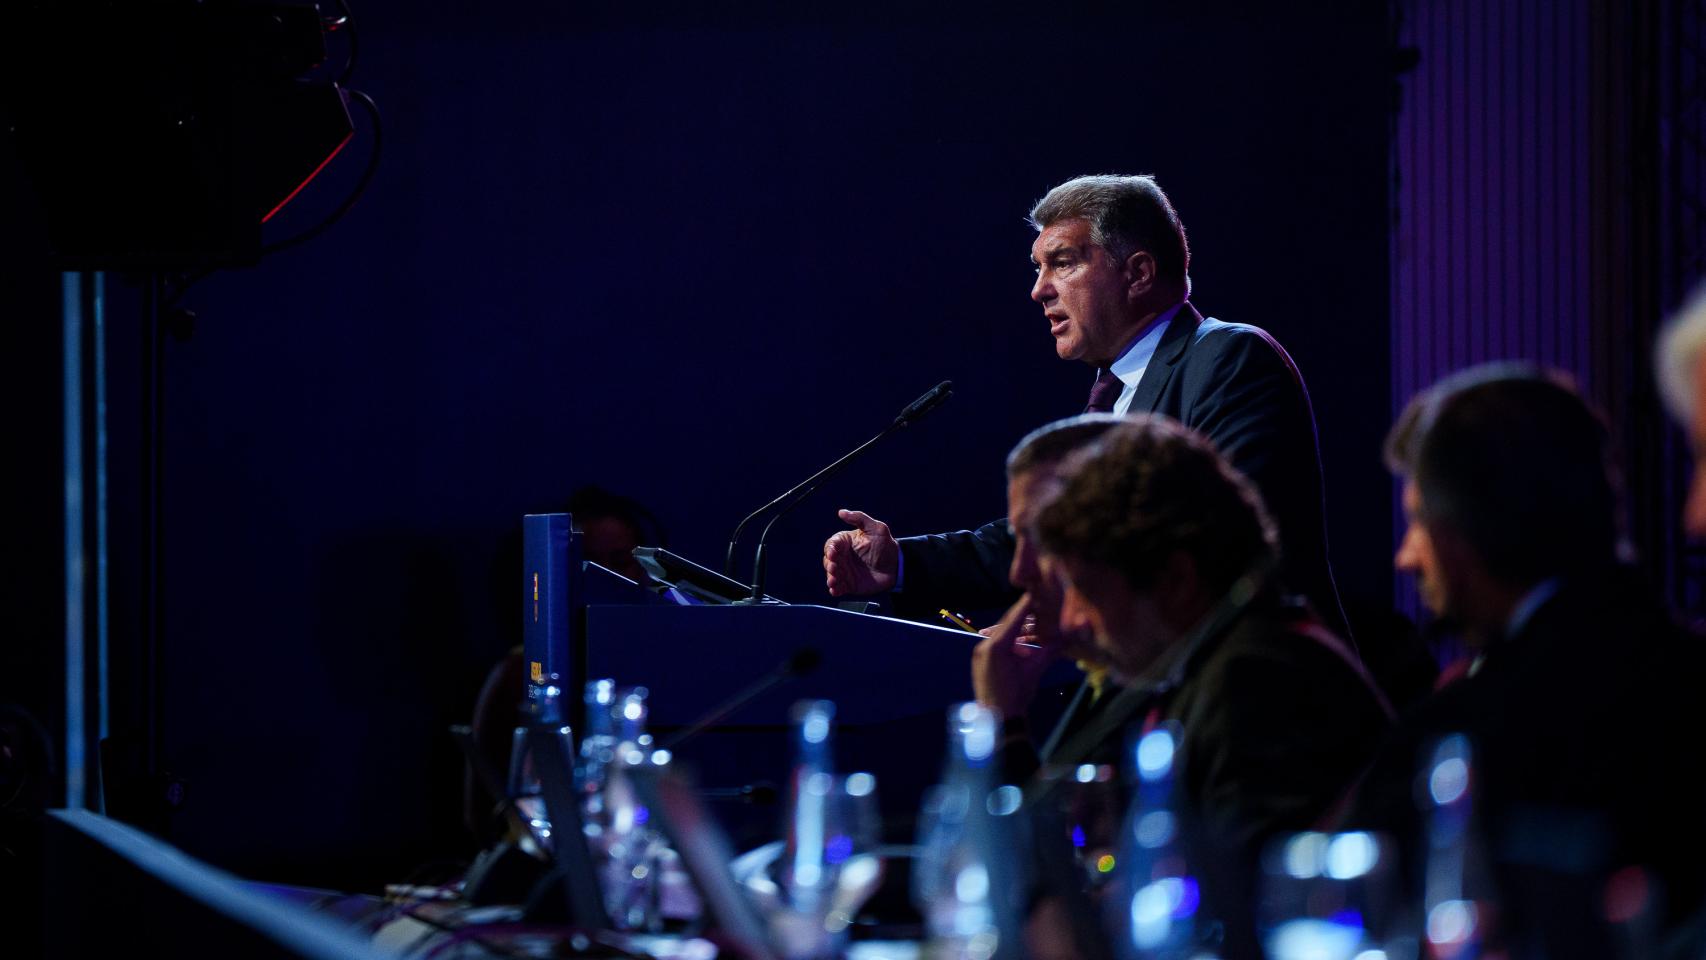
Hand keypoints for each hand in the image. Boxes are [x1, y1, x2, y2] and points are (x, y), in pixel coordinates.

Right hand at [823, 509, 899, 595]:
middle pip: (828, 560)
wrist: (896, 566)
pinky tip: (835, 590)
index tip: (833, 553)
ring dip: (830, 578)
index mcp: (845, 543)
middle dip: (829, 564)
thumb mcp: (876, 528)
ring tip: (833, 580)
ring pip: (831, 575)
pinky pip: (838, 588)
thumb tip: (841, 512)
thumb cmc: (885, 545)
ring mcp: (844, 571)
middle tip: (834, 567)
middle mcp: (842, 557)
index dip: (830, 549)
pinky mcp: (849, 584)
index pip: (832, 545)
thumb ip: (859, 518)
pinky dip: (834, 589)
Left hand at [971, 594, 1061, 718]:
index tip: (1036, 592)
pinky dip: (1010, 639)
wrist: (996, 719)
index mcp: (997, 646)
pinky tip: (1021, 641)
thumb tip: (1069, 637)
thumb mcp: (1035, 671)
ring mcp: (980, 651)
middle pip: (1007, 624)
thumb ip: (1050, 651)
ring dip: (1017, 628)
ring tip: (1032, 621)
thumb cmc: (1016, 695)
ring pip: (1002, 633)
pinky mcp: (980, 658)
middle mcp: (985, 644)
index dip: (1026, 605)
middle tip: (1037, 602)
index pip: (1015, 619)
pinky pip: (996, 642)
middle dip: (1023, 615)